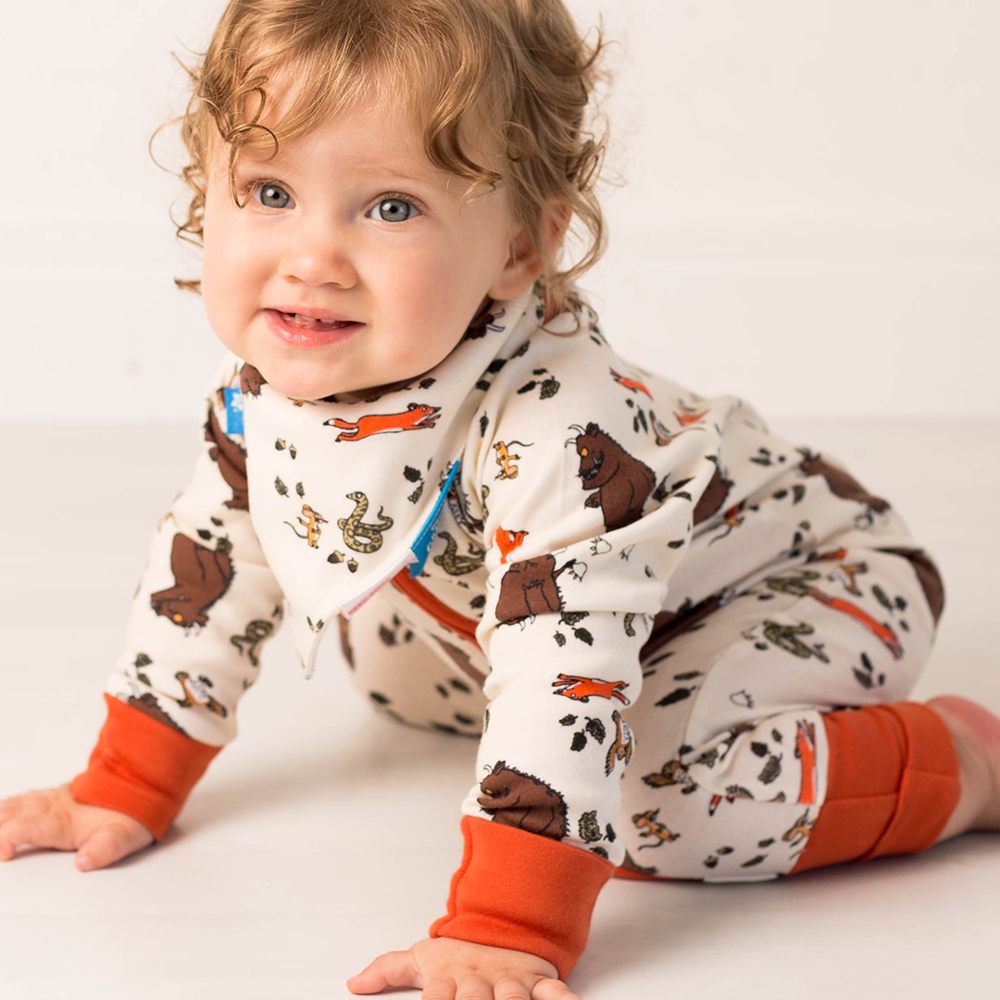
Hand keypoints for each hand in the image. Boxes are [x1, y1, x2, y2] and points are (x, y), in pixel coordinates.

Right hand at [0, 783, 152, 870]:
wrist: (139, 784)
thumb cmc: (130, 814)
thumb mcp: (127, 834)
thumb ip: (107, 848)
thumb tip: (85, 863)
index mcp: (63, 819)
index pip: (28, 826)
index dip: (10, 837)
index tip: (3, 852)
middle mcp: (49, 807)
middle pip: (8, 815)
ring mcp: (44, 801)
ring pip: (7, 807)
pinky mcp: (44, 800)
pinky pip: (12, 803)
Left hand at [347, 937, 582, 998]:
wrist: (505, 922)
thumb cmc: (461, 952)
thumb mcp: (423, 957)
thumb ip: (389, 970)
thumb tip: (353, 983)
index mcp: (450, 979)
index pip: (435, 999)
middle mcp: (480, 982)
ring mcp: (511, 982)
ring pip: (512, 997)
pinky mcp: (538, 983)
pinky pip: (554, 993)